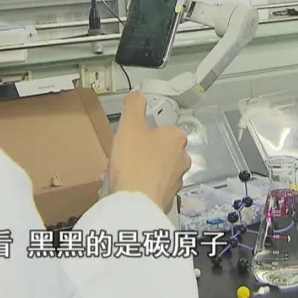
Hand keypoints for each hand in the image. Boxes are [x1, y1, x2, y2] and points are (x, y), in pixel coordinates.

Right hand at [107, 91, 189, 211]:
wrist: (135, 202)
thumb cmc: (135, 161)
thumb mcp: (130, 126)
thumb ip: (134, 106)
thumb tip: (138, 94)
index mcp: (177, 138)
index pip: (162, 129)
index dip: (143, 133)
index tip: (129, 138)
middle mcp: (182, 159)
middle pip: (158, 151)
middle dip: (138, 153)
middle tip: (121, 156)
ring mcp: (176, 181)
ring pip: (153, 170)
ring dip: (136, 170)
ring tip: (115, 173)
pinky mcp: (167, 199)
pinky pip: (150, 188)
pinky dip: (137, 186)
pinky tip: (120, 188)